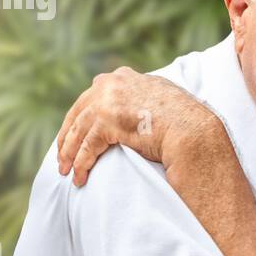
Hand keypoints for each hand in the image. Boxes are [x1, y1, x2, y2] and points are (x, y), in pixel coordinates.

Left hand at [56, 67, 219, 185]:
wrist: (193, 130)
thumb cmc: (184, 119)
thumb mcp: (161, 96)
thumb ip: (142, 96)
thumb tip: (138, 107)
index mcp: (123, 77)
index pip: (91, 96)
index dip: (80, 118)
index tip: (74, 133)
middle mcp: (111, 83)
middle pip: (77, 113)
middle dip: (67, 137)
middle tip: (63, 157)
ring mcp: (107, 101)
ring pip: (77, 132)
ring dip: (69, 155)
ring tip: (67, 172)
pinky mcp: (107, 122)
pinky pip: (86, 148)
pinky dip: (81, 165)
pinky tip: (80, 178)